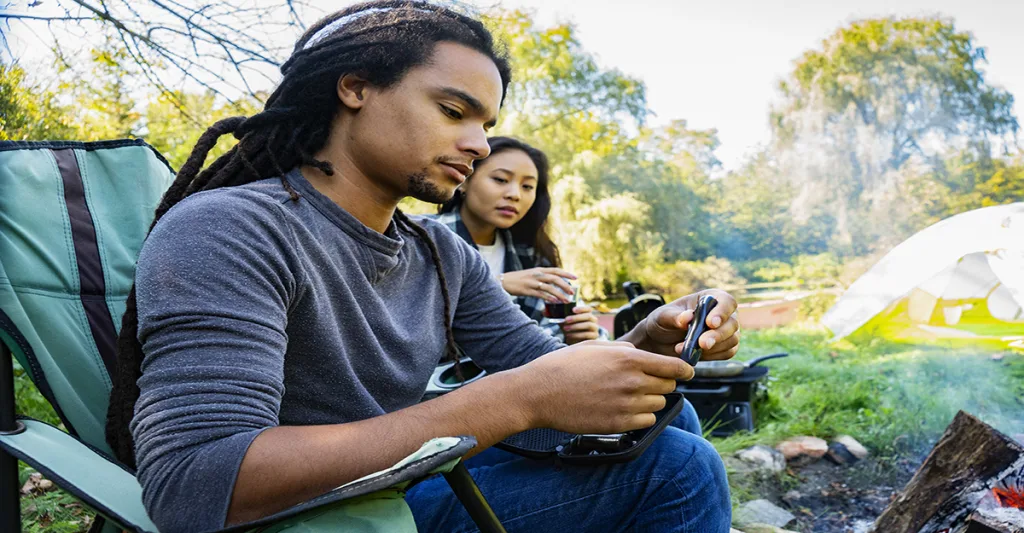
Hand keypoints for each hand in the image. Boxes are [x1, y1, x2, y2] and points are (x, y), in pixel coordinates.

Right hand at [501, 267, 576, 301]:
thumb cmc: (519, 279)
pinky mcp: (527, 290)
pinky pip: (540, 294)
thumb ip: (542, 277)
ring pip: (549, 287)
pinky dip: (549, 298)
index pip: (556, 270)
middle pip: (555, 278)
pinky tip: (555, 301)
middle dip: (565, 285)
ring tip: (566, 300)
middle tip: (573, 292)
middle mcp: (537, 275)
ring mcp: (532, 282)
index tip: (576, 278)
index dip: (566, 274)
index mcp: (539, 270)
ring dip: (559, 294)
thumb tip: (554, 282)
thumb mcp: (532, 275)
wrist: (504, 281)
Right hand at [514, 340, 692, 433]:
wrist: (539, 393)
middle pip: (669, 385)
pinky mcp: (618, 424)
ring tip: (628, 395)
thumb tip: (640, 353)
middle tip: (645, 382)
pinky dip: (641, 417)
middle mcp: (632, 381)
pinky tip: (624, 409)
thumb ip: (623, 348)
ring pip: (658, 404)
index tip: (687, 372)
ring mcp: (626, 405)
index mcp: (628, 358)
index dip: (684, 369)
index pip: (674, 366)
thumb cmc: (563, 366)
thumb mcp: (594, 346)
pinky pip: (646, 421)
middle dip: (662, 382)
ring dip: (650, 400)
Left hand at [561, 304, 599, 344]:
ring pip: (588, 325)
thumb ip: (564, 317)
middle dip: (576, 317)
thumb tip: (556, 313)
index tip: (572, 310)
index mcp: (587, 314)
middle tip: (566, 319)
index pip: (588, 309)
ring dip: (576, 326)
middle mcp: (593, 320)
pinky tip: (569, 335)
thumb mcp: (566, 322)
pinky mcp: (594, 337)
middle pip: (588, 316)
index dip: (581, 308)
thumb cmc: (570, 329)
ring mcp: (595, 329)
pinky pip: (587, 334)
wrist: (574, 342)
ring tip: (566, 328)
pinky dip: (577, 335)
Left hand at [621, 289, 739, 361]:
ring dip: (712, 348)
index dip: (722, 312)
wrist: (660, 341)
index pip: (727, 301)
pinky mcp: (725, 347)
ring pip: (732, 340)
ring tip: (683, 348)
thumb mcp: (662, 317)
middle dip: (718, 335)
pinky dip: (711, 356)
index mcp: (711, 297)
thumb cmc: (663, 322)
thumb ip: (674, 317)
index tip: (709, 323)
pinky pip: (727, 353)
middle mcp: (723, 313)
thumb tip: (688, 317)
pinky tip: (694, 355)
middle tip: (702, 343)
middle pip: (732, 323)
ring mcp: (726, 331)